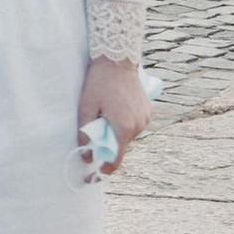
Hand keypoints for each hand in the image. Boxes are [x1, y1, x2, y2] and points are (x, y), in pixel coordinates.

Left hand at [78, 55, 150, 177]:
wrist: (118, 60)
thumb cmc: (99, 83)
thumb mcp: (86, 107)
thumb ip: (85, 132)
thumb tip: (85, 154)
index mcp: (124, 127)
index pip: (117, 158)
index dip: (106, 168)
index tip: (97, 173)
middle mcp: (139, 126)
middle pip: (122, 146)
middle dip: (108, 145)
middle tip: (95, 135)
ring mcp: (146, 118)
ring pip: (128, 135)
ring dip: (117, 133)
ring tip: (105, 117)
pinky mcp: (149, 111)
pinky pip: (135, 125)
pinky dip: (125, 124)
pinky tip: (116, 111)